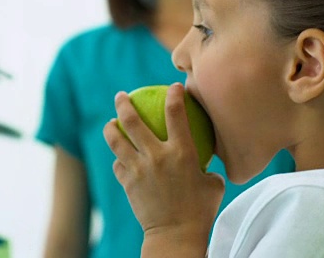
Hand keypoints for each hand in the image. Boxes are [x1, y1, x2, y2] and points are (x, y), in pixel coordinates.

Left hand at [104, 83, 224, 252]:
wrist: (176, 236)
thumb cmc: (201, 211)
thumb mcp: (214, 183)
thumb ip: (208, 167)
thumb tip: (208, 158)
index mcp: (182, 152)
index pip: (176, 113)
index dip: (174, 95)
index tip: (173, 87)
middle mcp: (157, 156)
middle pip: (133, 121)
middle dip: (124, 104)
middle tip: (121, 95)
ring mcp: (139, 169)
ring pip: (117, 141)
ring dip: (111, 128)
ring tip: (110, 123)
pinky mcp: (128, 183)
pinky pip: (118, 165)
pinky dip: (119, 160)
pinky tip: (120, 158)